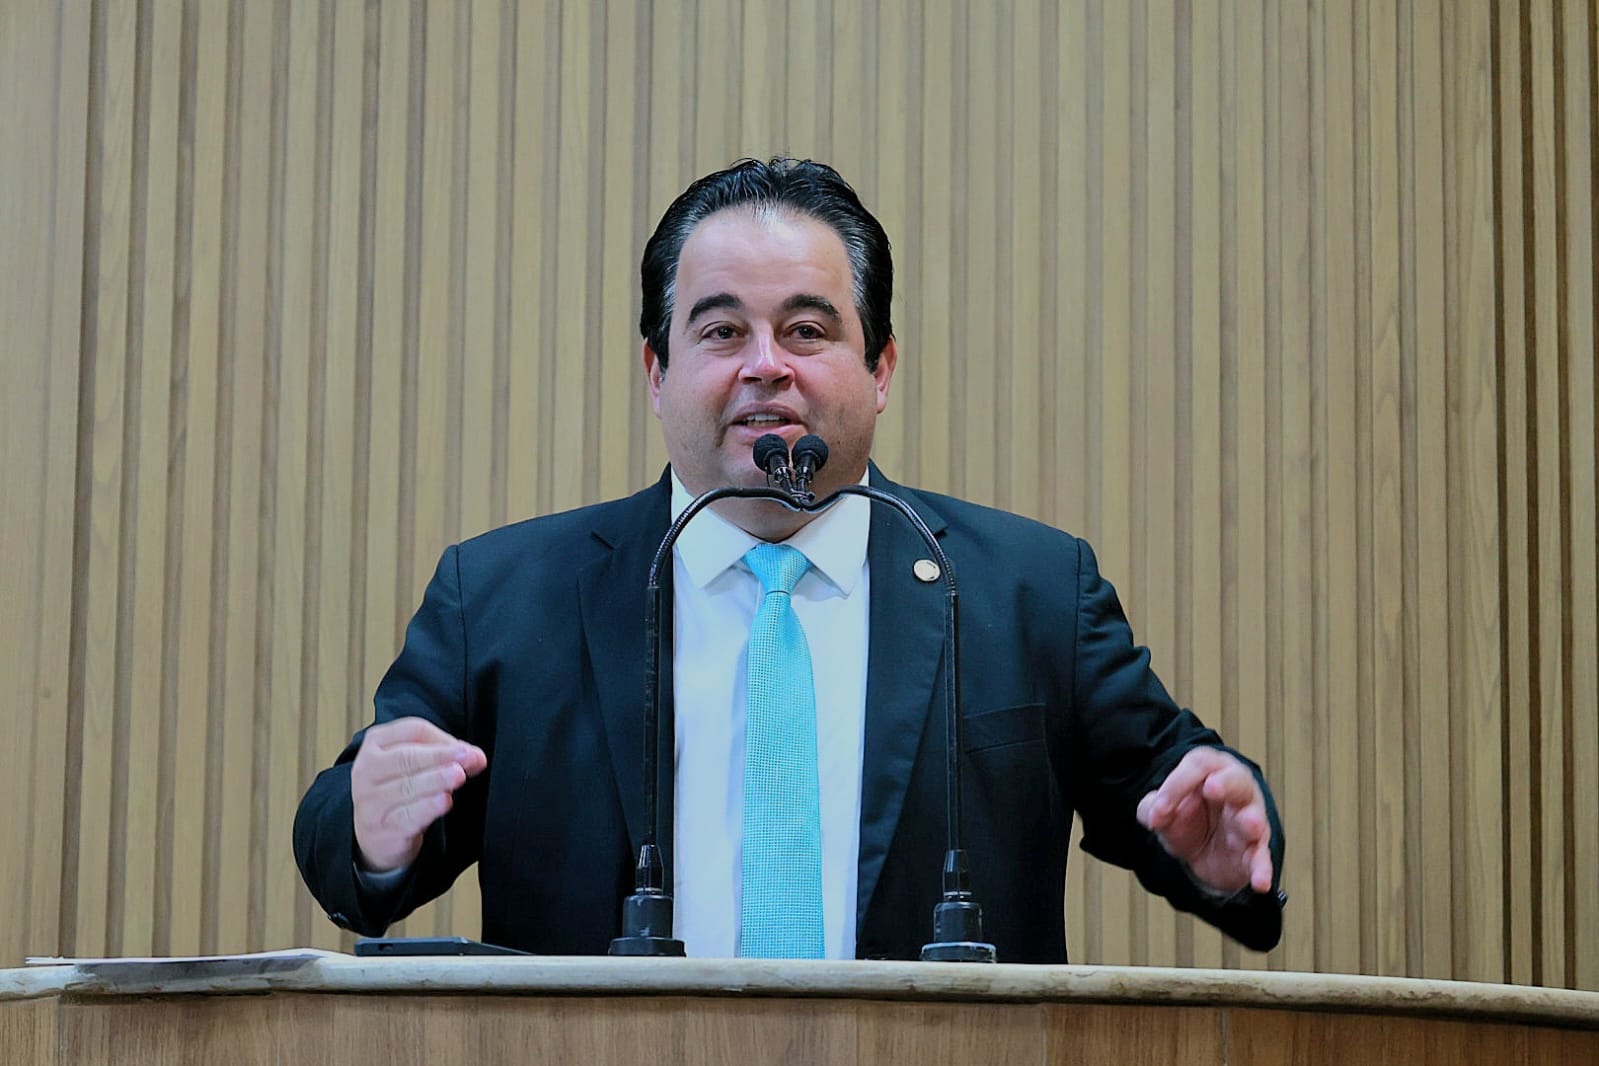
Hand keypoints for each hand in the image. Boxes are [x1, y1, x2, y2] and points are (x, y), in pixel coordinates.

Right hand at [351, 717, 487, 871]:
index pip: (412, 730)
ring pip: (406, 787)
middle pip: (406, 757)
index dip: (442, 738)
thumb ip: (444, 756)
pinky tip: (444, 801)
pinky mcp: (381, 830)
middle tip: (468, 757)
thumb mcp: (415, 766)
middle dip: (440, 756)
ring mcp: (371, 802)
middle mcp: (367, 771)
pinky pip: (406, 817)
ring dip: (436, 779)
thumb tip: (475, 757)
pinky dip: (427, 808)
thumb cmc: (397, 792)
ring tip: (458, 776)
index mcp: (375, 744)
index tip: (466, 749)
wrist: (372, 838)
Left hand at [1136, 747, 1272, 894]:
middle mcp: (1236, 790)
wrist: (1203, 853)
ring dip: (1252, 821)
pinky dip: (1262, 869)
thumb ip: (1152, 806)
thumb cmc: (1188, 818)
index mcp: (1211, 772)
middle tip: (1212, 788)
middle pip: (1236, 780)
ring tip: (1250, 825)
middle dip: (1225, 783)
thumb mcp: (1163, 811)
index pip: (1198, 767)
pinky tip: (1260, 881)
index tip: (1159, 811)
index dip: (1176, 785)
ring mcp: (1250, 820)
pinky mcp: (1255, 850)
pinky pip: (1261, 858)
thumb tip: (1154, 815)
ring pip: (1255, 817)